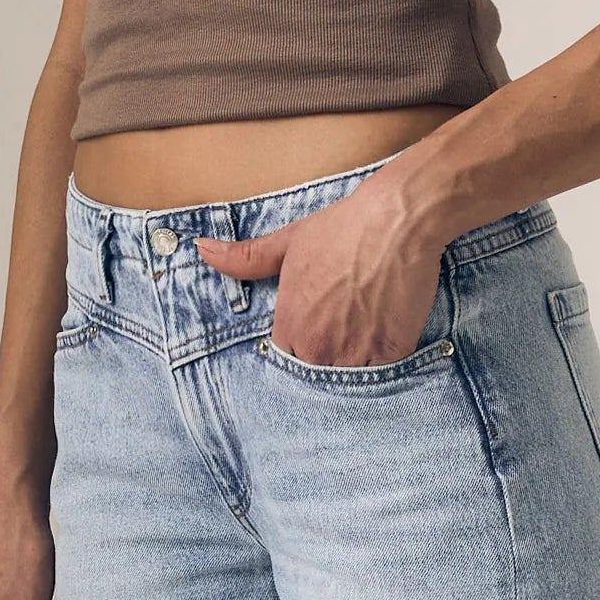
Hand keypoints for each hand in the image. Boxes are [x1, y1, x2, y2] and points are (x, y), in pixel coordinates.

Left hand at [196, 172, 444, 368]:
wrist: (397, 220)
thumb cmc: (342, 229)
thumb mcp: (288, 242)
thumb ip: (244, 258)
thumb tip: (202, 249)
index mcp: (290, 326)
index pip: (285, 359)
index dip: (300, 345)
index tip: (315, 330)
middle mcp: (319, 347)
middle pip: (316, 372)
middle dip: (326, 358)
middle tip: (343, 331)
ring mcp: (357, 354)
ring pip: (349, 379)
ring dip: (354, 363)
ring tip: (364, 333)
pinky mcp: (392, 352)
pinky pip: (383, 373)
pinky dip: (383, 360)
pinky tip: (386, 333)